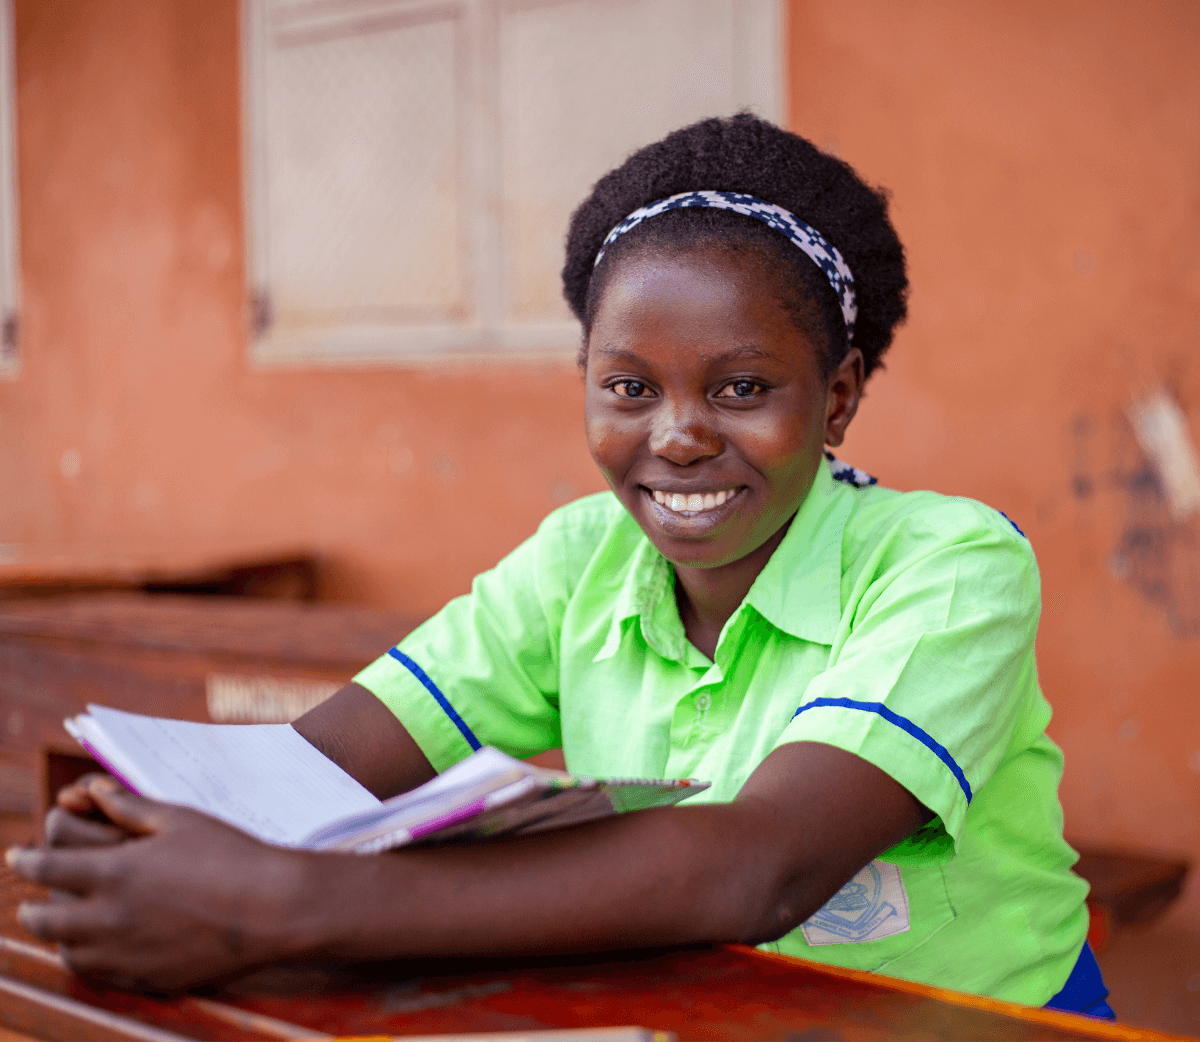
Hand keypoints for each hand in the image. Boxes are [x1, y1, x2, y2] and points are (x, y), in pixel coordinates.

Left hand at [8, 778, 308, 991]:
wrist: (271, 907)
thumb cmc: (230, 854)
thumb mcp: (178, 819)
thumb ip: (128, 806)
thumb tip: (93, 792)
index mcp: (113, 871)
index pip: (46, 868)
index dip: (25, 861)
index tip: (17, 858)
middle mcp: (109, 918)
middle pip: (44, 919)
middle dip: (32, 908)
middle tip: (32, 901)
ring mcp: (126, 954)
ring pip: (68, 952)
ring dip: (60, 936)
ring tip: (68, 924)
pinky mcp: (146, 978)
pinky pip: (101, 974)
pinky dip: (91, 959)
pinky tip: (103, 946)